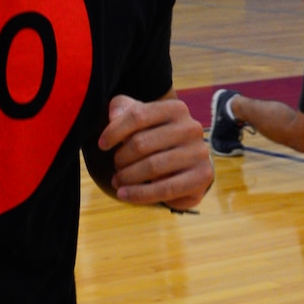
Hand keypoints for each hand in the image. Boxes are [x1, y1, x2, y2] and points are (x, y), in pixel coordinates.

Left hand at [99, 95, 212, 210]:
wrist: (188, 162)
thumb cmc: (158, 137)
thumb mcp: (140, 118)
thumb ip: (123, 109)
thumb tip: (113, 115)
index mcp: (176, 108)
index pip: (138, 115)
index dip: (114, 131)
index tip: (101, 145)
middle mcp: (191, 128)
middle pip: (142, 143)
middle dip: (121, 158)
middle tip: (115, 166)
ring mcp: (199, 152)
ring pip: (152, 167)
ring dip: (128, 177)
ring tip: (117, 181)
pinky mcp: (202, 176)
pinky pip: (165, 189)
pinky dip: (140, 194)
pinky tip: (124, 195)